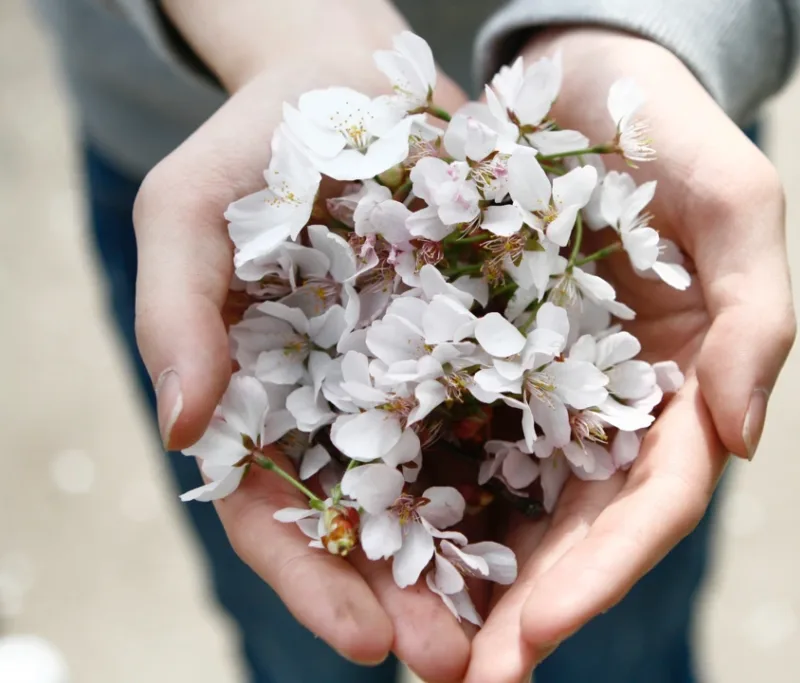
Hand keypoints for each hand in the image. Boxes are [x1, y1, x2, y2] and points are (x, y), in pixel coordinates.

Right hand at [133, 2, 473, 678]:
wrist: (349, 81)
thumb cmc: (255, 146)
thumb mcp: (189, 211)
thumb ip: (175, 312)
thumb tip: (182, 425)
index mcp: (263, 403)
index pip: (273, 514)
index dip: (312, 582)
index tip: (363, 644)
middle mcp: (343, 408)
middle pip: (370, 525)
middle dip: (408, 601)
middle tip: (458, 666)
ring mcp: (415, 381)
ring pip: (447, 489)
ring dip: (481, 565)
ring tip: (524, 627)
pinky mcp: (484, 342)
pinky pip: (511, 413)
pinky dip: (534, 471)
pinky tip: (574, 519)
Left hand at [464, 28, 795, 681]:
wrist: (584, 77)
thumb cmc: (669, 130)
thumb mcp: (736, 200)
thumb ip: (757, 315)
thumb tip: (741, 440)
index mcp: (685, 388)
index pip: (653, 505)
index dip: (600, 576)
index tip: (532, 635)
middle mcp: (616, 407)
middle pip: (579, 530)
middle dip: (528, 608)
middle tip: (461, 679)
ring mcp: (547, 390)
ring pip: (516, 505)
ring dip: (471, 581)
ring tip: (413, 645)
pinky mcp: (483, 358)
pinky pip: (455, 436)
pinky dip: (427, 497)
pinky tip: (381, 546)